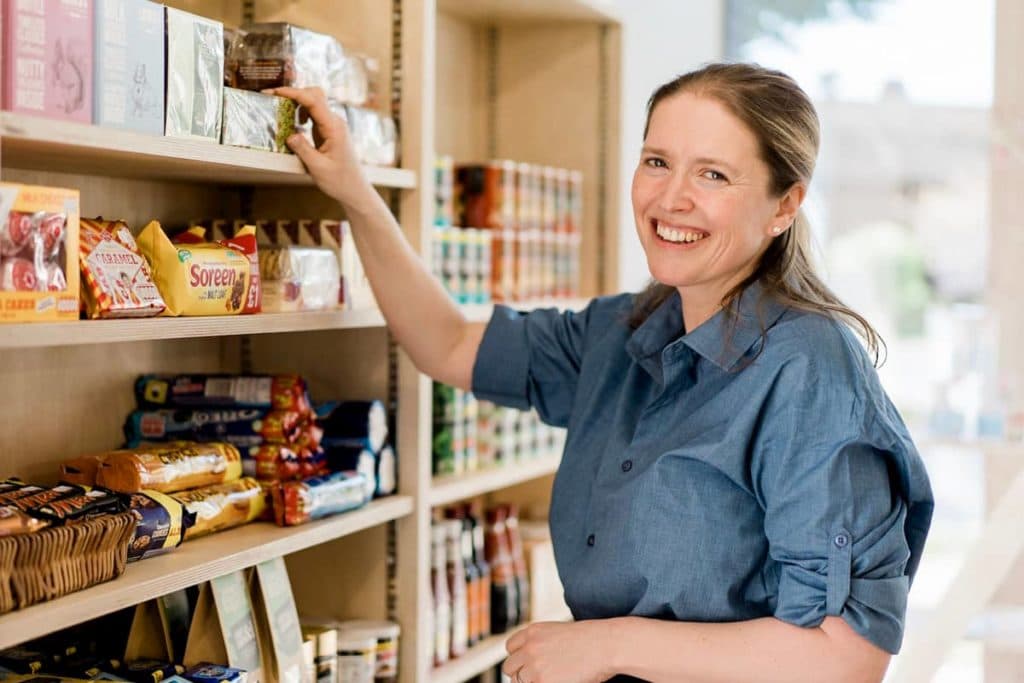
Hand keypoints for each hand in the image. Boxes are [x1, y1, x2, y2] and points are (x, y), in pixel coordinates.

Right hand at [263, 86, 374, 209]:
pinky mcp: (329, 131)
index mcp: (334, 128)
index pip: (313, 100)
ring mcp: (333, 125)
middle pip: (314, 95)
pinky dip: (301, 114)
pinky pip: (314, 115)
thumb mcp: (318, 168)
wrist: (354, 190)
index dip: (293, 93)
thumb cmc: (340, 181)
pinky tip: (294, 124)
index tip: (275, 91)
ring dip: (297, 104)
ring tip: (282, 112)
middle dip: (294, 93)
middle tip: (274, 98)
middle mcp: (335, 122)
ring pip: (314, 103)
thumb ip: (303, 149)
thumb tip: (289, 134)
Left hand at [503, 621, 615, 682]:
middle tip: (538, 676)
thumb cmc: (590, 640)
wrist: (605, 645)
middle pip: (509, 667)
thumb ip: (540, 644)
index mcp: (532, 632)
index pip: (510, 648)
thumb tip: (530, 662)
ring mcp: (534, 666)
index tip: (527, 663)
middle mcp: (529, 647)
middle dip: (521, 673)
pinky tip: (558, 680)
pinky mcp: (542, 682)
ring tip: (552, 677)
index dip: (519, 657)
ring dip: (532, 681)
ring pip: (519, 681)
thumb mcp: (558, 633)